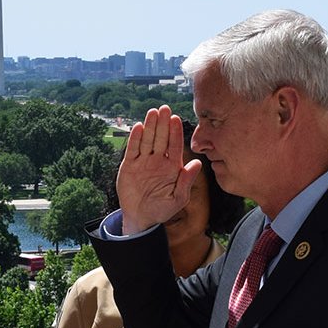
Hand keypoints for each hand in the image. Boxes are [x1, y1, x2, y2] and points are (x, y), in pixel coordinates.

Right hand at [116, 105, 200, 233]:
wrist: (141, 218)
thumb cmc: (162, 210)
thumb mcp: (178, 198)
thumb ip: (186, 181)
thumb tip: (198, 164)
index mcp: (172, 166)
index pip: (175, 146)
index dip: (175, 132)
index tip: (176, 119)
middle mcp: (158, 160)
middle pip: (161, 138)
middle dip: (163, 124)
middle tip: (165, 108)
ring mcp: (143, 162)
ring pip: (147, 140)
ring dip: (150, 126)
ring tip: (153, 112)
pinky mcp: (129, 165)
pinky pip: (133, 150)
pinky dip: (135, 139)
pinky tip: (138, 127)